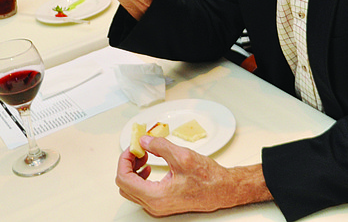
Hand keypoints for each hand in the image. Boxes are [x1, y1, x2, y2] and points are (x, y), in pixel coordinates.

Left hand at [115, 136, 269, 215]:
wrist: (223, 189)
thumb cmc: (208, 179)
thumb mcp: (183, 156)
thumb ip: (160, 147)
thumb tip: (144, 141)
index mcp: (156, 196)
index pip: (124, 179)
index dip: (125, 160)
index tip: (132, 148)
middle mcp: (154, 205)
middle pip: (125, 185)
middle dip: (128, 164)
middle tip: (138, 150)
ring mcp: (157, 206)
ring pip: (132, 189)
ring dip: (134, 170)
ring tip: (145, 156)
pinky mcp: (162, 203)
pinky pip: (142, 191)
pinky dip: (142, 177)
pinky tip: (151, 166)